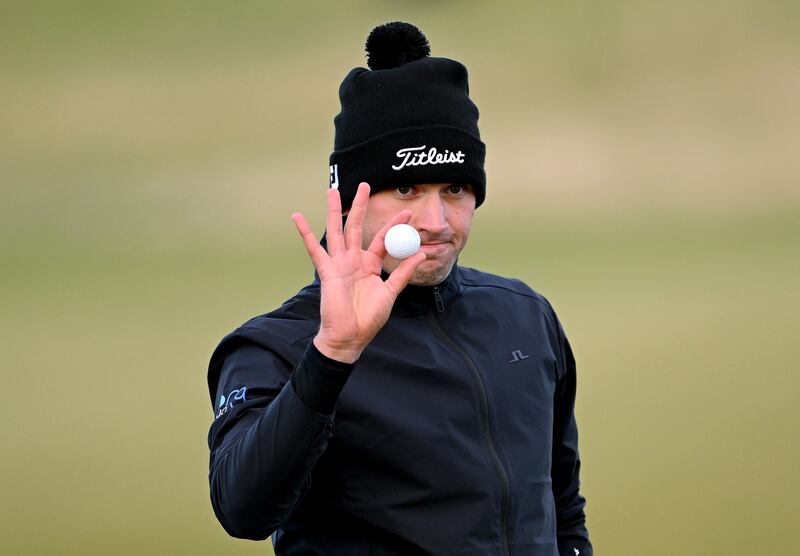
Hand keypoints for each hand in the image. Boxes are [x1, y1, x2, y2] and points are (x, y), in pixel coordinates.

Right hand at [291, 182, 425, 362]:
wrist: (350, 337)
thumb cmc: (369, 318)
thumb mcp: (391, 292)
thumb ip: (403, 273)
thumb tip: (421, 254)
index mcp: (370, 265)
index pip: (383, 239)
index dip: (394, 225)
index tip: (406, 212)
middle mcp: (354, 260)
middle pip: (356, 227)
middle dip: (361, 206)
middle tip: (364, 185)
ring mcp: (339, 264)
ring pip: (336, 231)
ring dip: (335, 211)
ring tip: (332, 191)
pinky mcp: (327, 271)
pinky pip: (314, 249)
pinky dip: (306, 233)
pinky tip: (298, 217)